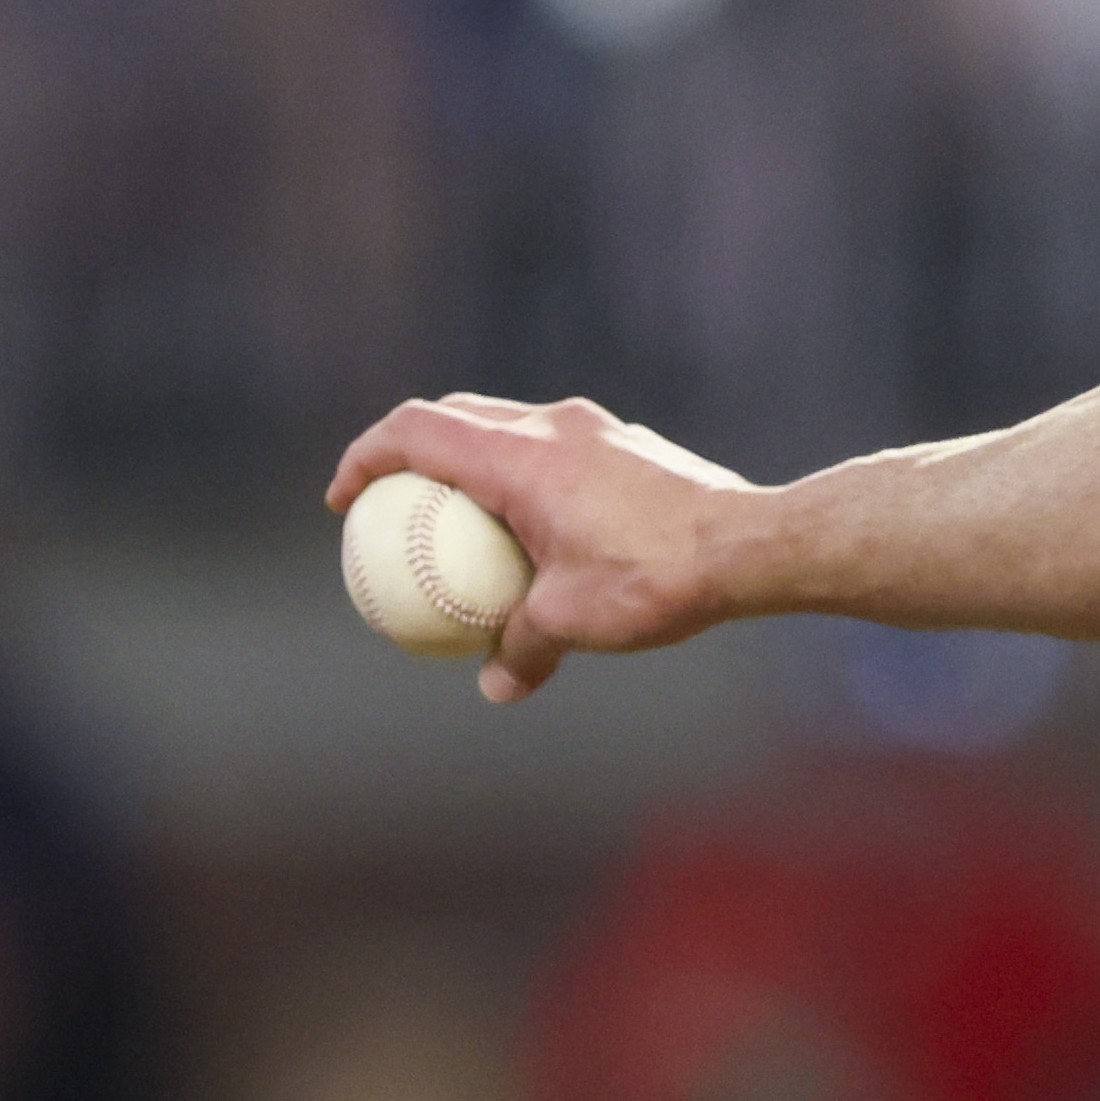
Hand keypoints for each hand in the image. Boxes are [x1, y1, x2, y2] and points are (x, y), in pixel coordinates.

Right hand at [328, 394, 758, 702]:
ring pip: (507, 427)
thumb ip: (522, 647)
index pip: (416, 430)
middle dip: (408, 451)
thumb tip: (497, 684)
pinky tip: (532, 530)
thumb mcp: (575, 621)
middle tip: (387, 503)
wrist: (754, 544)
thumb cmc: (658, 577)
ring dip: (469, 461)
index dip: (365, 457)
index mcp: (521, 456)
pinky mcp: (628, 446)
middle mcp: (554, 426)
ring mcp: (596, 430)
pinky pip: (552, 448)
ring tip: (456, 520)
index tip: (344, 502)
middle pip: (455, 416)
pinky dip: (520, 476)